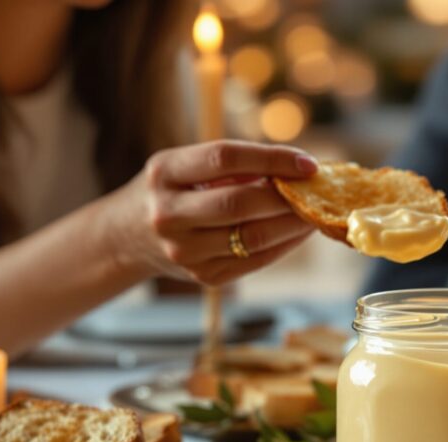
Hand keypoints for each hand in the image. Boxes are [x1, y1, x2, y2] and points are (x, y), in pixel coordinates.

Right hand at [99, 140, 317, 284]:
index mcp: (164, 173)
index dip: (271, 159)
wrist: (129, 236)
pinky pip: (256, 260)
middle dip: (288, 196)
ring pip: (254, 238)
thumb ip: (234, 165)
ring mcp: (184, 251)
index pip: (224, 158)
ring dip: (294, 224)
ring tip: (315, 210)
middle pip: (241, 204)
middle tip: (317, 190)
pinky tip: (300, 230)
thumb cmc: (173, 189)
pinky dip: (286, 244)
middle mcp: (168, 214)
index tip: (309, 162)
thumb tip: (299, 170)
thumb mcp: (186, 165)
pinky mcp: (203, 277)